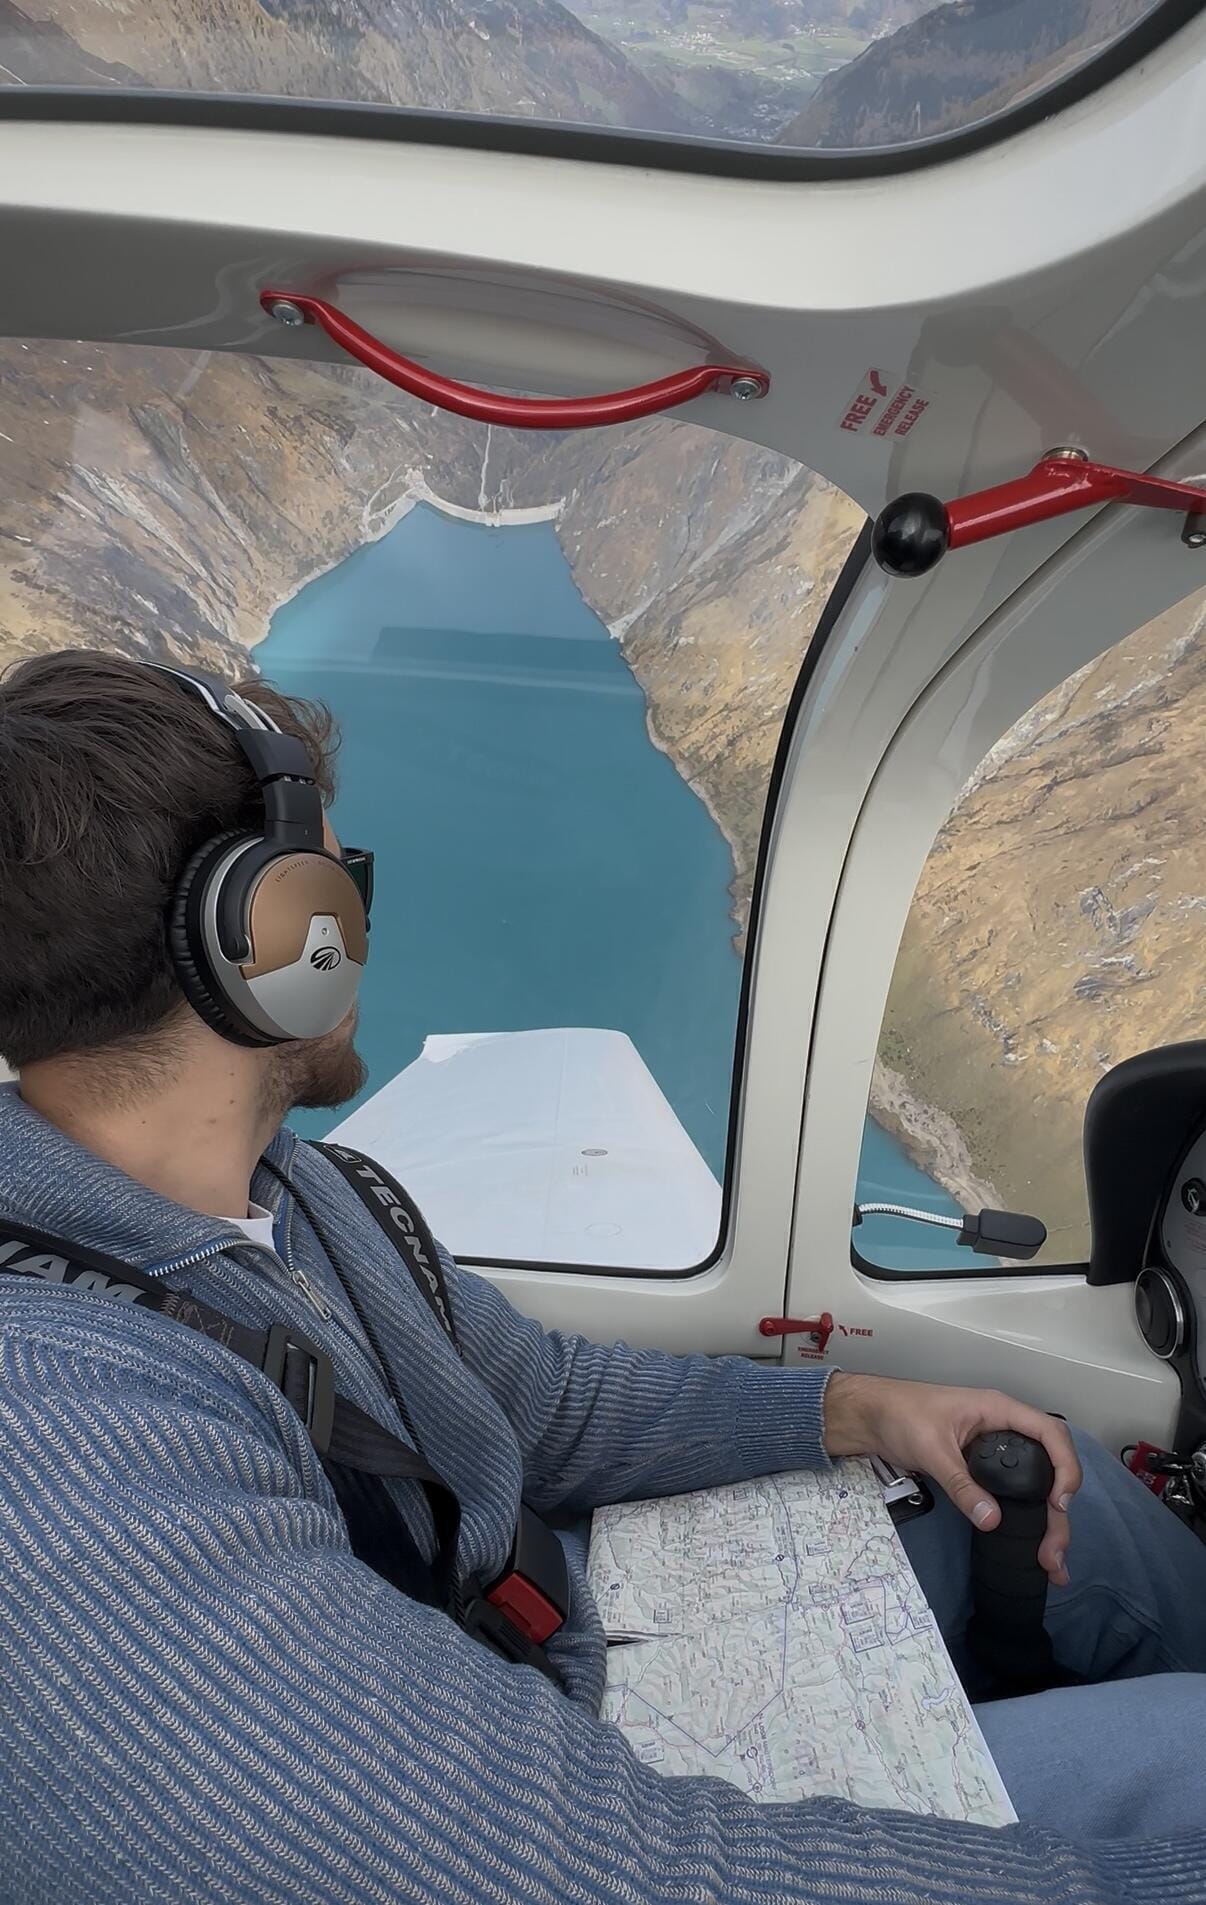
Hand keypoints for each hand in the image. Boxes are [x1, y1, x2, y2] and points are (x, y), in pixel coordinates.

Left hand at [823, 1371, 1080, 1586]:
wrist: (869, 1416)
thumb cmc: (900, 1416)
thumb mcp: (932, 1450)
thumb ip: (961, 1484)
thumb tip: (992, 1520)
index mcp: (999, 1411)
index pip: (1051, 1433)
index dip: (1065, 1466)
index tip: (1059, 1503)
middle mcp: (1005, 1430)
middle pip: (1049, 1468)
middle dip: (1058, 1512)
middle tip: (1054, 1553)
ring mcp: (996, 1451)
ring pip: (1036, 1485)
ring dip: (1046, 1522)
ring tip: (1051, 1562)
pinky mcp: (983, 1469)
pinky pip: (1014, 1491)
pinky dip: (1026, 1518)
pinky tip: (1032, 1545)